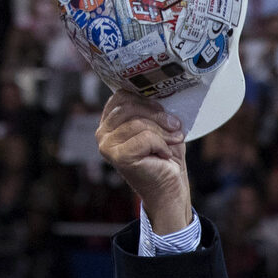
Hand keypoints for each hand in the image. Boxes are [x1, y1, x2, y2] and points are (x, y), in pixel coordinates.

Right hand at [96, 91, 192, 233]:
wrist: (170, 187)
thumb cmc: (165, 157)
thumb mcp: (159, 126)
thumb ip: (152, 108)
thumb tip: (158, 90)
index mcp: (109, 122)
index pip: (122, 96)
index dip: (146, 99)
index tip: (165, 110)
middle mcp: (102, 134)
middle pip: (129, 106)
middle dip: (157, 115)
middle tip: (175, 127)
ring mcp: (107, 146)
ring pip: (139, 123)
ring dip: (163, 132)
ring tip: (173, 142)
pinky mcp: (118, 157)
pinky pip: (145, 138)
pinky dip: (161, 145)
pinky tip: (163, 156)